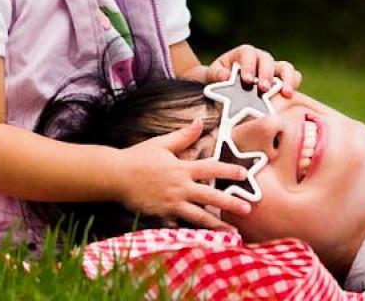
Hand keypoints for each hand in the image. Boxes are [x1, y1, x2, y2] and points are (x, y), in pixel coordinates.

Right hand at [114, 119, 251, 229]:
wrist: (117, 175)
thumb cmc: (139, 157)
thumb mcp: (162, 143)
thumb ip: (183, 136)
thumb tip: (199, 123)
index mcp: (182, 168)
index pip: (210, 169)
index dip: (228, 171)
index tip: (244, 174)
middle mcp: (180, 187)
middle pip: (210, 196)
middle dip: (230, 203)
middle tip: (248, 209)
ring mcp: (172, 203)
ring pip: (199, 216)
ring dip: (218, 224)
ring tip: (233, 232)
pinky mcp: (162, 215)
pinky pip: (180, 226)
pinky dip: (191, 233)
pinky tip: (203, 241)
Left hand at [205, 45, 301, 97]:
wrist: (224, 89)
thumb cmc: (219, 80)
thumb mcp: (212, 75)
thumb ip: (216, 74)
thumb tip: (225, 76)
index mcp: (243, 54)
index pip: (247, 54)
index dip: (248, 65)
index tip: (247, 79)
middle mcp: (260, 59)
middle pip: (267, 61)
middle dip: (266, 74)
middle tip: (263, 89)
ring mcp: (273, 69)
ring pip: (285, 67)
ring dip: (287, 79)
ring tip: (286, 93)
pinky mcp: (282, 80)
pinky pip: (294, 78)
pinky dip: (294, 84)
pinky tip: (292, 95)